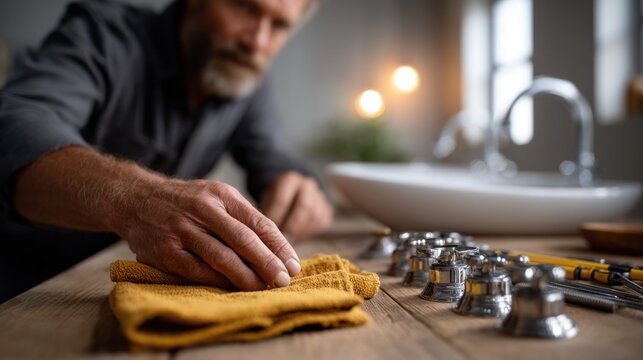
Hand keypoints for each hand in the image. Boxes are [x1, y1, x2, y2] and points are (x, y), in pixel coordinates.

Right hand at [117, 179, 300, 290]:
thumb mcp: (216, 195)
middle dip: (268, 262)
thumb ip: (243, 217)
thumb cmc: (187, 201)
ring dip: (246, 276)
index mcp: (221, 195)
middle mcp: (203, 210)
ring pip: (221, 257)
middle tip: (284, 280)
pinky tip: (233, 288)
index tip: (293, 264)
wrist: (136, 199)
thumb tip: (277, 247)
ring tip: (264, 287)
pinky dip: (218, 281)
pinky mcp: (166, 251)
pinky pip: (198, 271)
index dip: (279, 246)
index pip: (259, 222)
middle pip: (243, 239)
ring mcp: (183, 230)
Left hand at [259, 172, 332, 240]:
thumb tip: (270, 233)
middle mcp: (307, 185)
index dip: (275, 217)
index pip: (282, 200)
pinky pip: (321, 223)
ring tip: (289, 237)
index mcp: (289, 179)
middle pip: (304, 207)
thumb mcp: (267, 201)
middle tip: (283, 237)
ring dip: (301, 230)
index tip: (268, 230)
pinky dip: (310, 232)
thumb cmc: (275, 199)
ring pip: (315, 216)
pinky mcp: (327, 209)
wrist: (292, 194)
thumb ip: (268, 213)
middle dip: (292, 225)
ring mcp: (319, 196)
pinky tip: (298, 235)